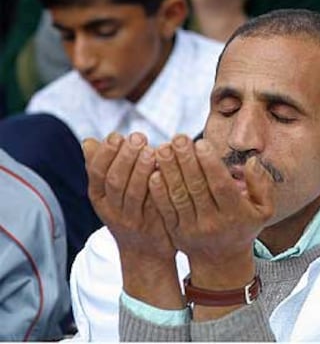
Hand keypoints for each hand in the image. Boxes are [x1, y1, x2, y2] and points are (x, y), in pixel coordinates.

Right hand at [84, 132, 182, 307]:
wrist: (145, 251)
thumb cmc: (128, 208)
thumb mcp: (109, 190)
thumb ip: (102, 165)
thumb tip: (88, 141)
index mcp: (99, 196)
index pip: (97, 172)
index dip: (106, 153)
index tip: (117, 135)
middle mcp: (112, 209)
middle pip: (115, 182)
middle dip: (125, 157)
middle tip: (138, 138)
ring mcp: (132, 220)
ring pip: (133, 194)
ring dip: (141, 170)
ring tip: (151, 151)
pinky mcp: (152, 226)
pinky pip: (153, 205)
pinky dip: (157, 187)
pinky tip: (163, 171)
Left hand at [149, 136, 277, 276]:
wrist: (222, 261)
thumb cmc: (243, 225)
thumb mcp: (263, 209)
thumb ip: (262, 183)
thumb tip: (251, 161)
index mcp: (235, 214)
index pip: (221, 186)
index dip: (210, 164)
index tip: (200, 142)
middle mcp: (213, 223)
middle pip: (197, 188)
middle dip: (186, 161)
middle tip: (178, 138)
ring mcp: (192, 229)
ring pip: (179, 196)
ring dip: (169, 171)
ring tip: (163, 148)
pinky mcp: (176, 232)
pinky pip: (166, 210)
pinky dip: (158, 192)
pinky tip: (153, 172)